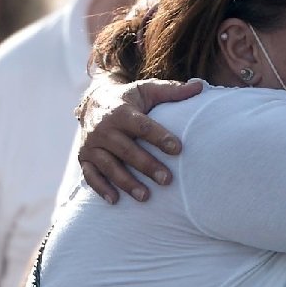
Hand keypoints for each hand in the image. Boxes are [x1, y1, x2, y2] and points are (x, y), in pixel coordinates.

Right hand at [77, 78, 200, 202]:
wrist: (93, 102)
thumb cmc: (129, 99)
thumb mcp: (148, 91)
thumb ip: (173, 91)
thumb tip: (201, 86)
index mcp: (121, 111)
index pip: (142, 126)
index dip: (160, 137)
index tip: (178, 149)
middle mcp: (103, 129)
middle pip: (127, 150)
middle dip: (147, 166)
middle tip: (167, 180)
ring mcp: (91, 144)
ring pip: (109, 165)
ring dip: (126, 182)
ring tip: (146, 196)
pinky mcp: (84, 157)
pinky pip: (90, 175)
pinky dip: (101, 188)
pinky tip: (115, 200)